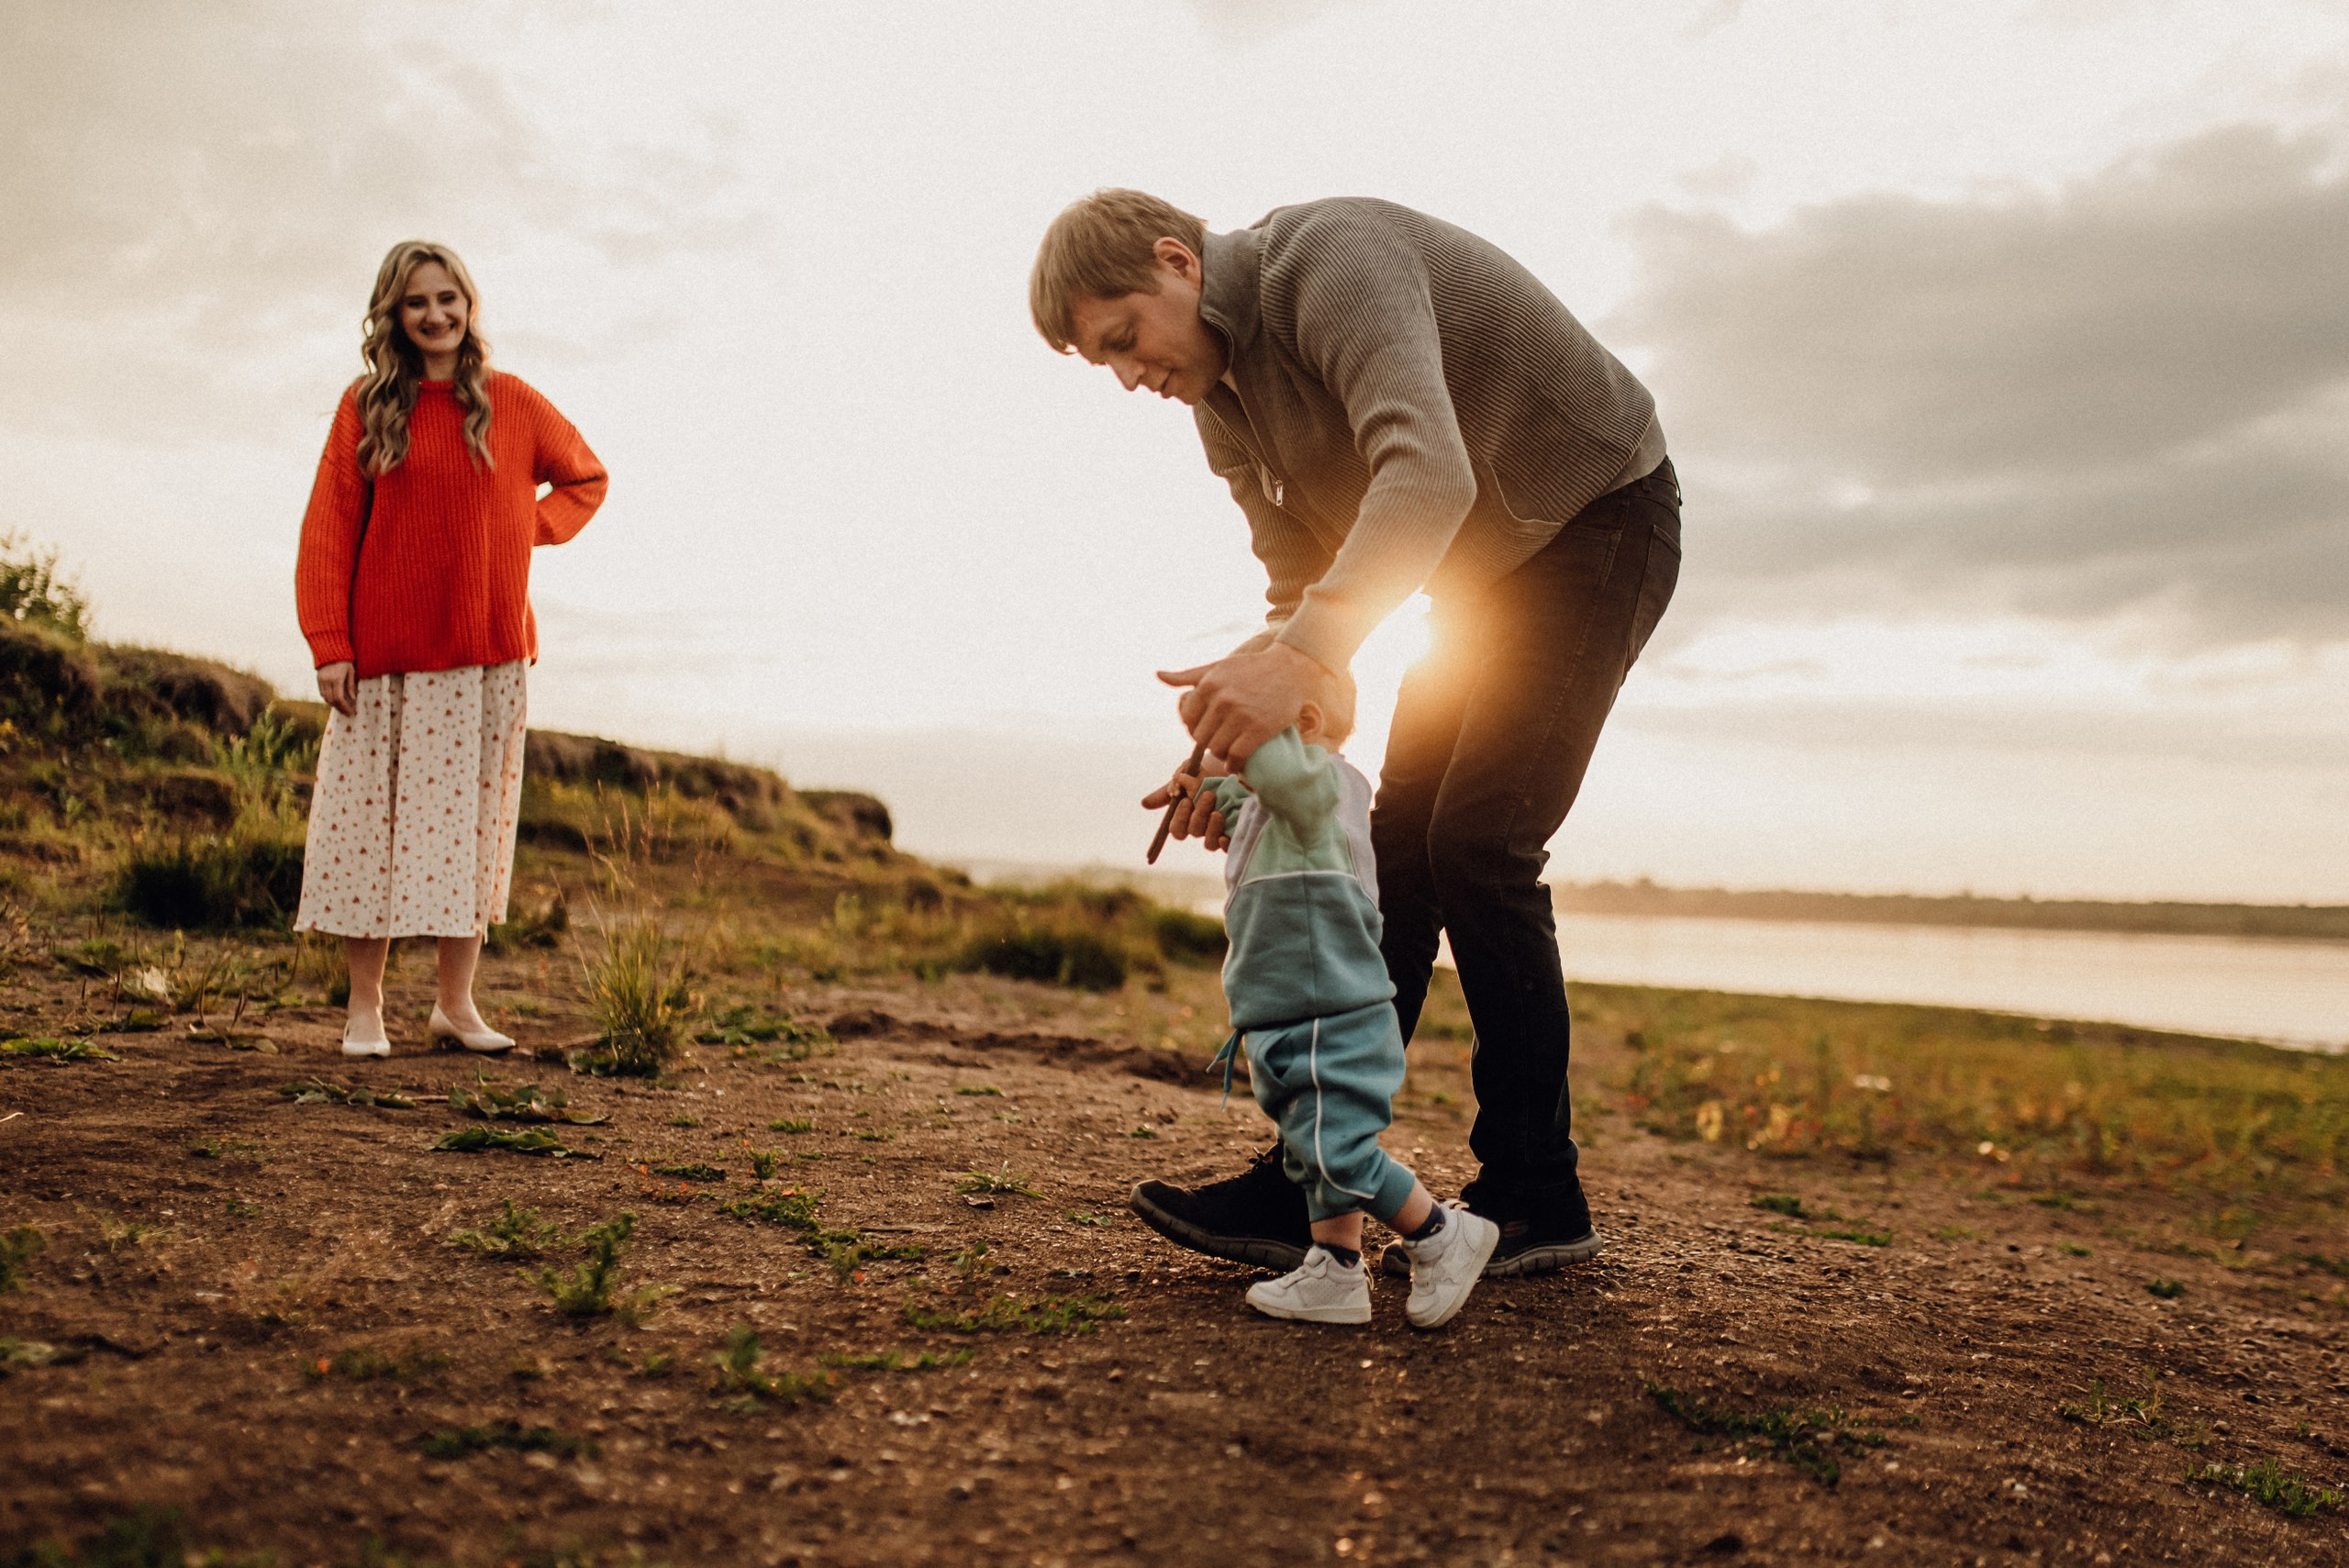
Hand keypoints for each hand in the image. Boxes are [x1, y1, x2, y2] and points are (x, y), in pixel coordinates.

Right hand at [316, 661, 356, 716]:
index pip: (339, 698)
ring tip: (342, 708)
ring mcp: (321, 680)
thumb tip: (353, 699)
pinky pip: (322, 692)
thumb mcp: (351, 672)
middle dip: (340, 708)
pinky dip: (328, 698)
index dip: (345, 706)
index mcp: (337, 679)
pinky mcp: (318, 679)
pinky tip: (334, 701)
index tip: (350, 712)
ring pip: (325, 697)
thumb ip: (351, 686)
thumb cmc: (345, 661)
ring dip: (333, 705)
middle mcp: (327, 680)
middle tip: (347, 713)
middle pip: (332, 700)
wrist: (331, 651)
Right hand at [1142, 765, 1231, 852]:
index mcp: (1186, 818)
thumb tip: (1145, 804)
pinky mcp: (1234, 833)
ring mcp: (1217, 832)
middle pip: (1194, 831)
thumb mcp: (1187, 774)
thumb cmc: (1203, 775)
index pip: (1176, 830)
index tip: (1185, 800)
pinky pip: (1228, 848)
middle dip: (1199, 815)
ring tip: (1217, 812)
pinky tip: (1225, 836)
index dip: (1179, 819)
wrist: (1230, 769)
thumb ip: (1171, 786)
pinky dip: (1225, 845)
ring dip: (1211, 828)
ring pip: (1209, 843)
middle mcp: (1200, 828)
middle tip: (1207, 795)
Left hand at [1158, 641, 1326, 764]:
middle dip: (1208, 741)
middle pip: (1200, 737)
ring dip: (1221, 754)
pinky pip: (1236, 756)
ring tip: (1229, 749)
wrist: (1289, 669)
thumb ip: (1187, 676)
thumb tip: (1158, 675)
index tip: (1208, 728)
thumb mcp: (1217, 667)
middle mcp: (1221, 700)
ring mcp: (1240, 716)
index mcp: (1208, 685)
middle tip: (1220, 739)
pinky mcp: (1258, 729)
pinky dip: (1234, 764)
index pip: (1188, 719)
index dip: (1196, 727)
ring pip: (1216, 749)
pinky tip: (1237, 761)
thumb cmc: (1250, 668)